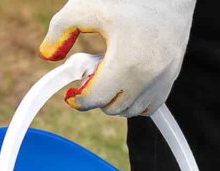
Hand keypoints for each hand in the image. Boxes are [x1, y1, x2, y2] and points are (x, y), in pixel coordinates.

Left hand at [39, 0, 195, 116]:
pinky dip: (134, 101)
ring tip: (110, 73)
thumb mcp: (87, 7)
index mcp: (126, 60)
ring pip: (132, 111)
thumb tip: (47, 55)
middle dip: (97, 96)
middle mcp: (148, 75)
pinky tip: (126, 81)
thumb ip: (61, 29)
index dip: (79, 99)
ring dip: (115, 100)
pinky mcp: (172, 77)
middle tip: (92, 72)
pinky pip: (150, 107)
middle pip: (114, 108)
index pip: (98, 98)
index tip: (71, 94)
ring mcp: (163, 79)